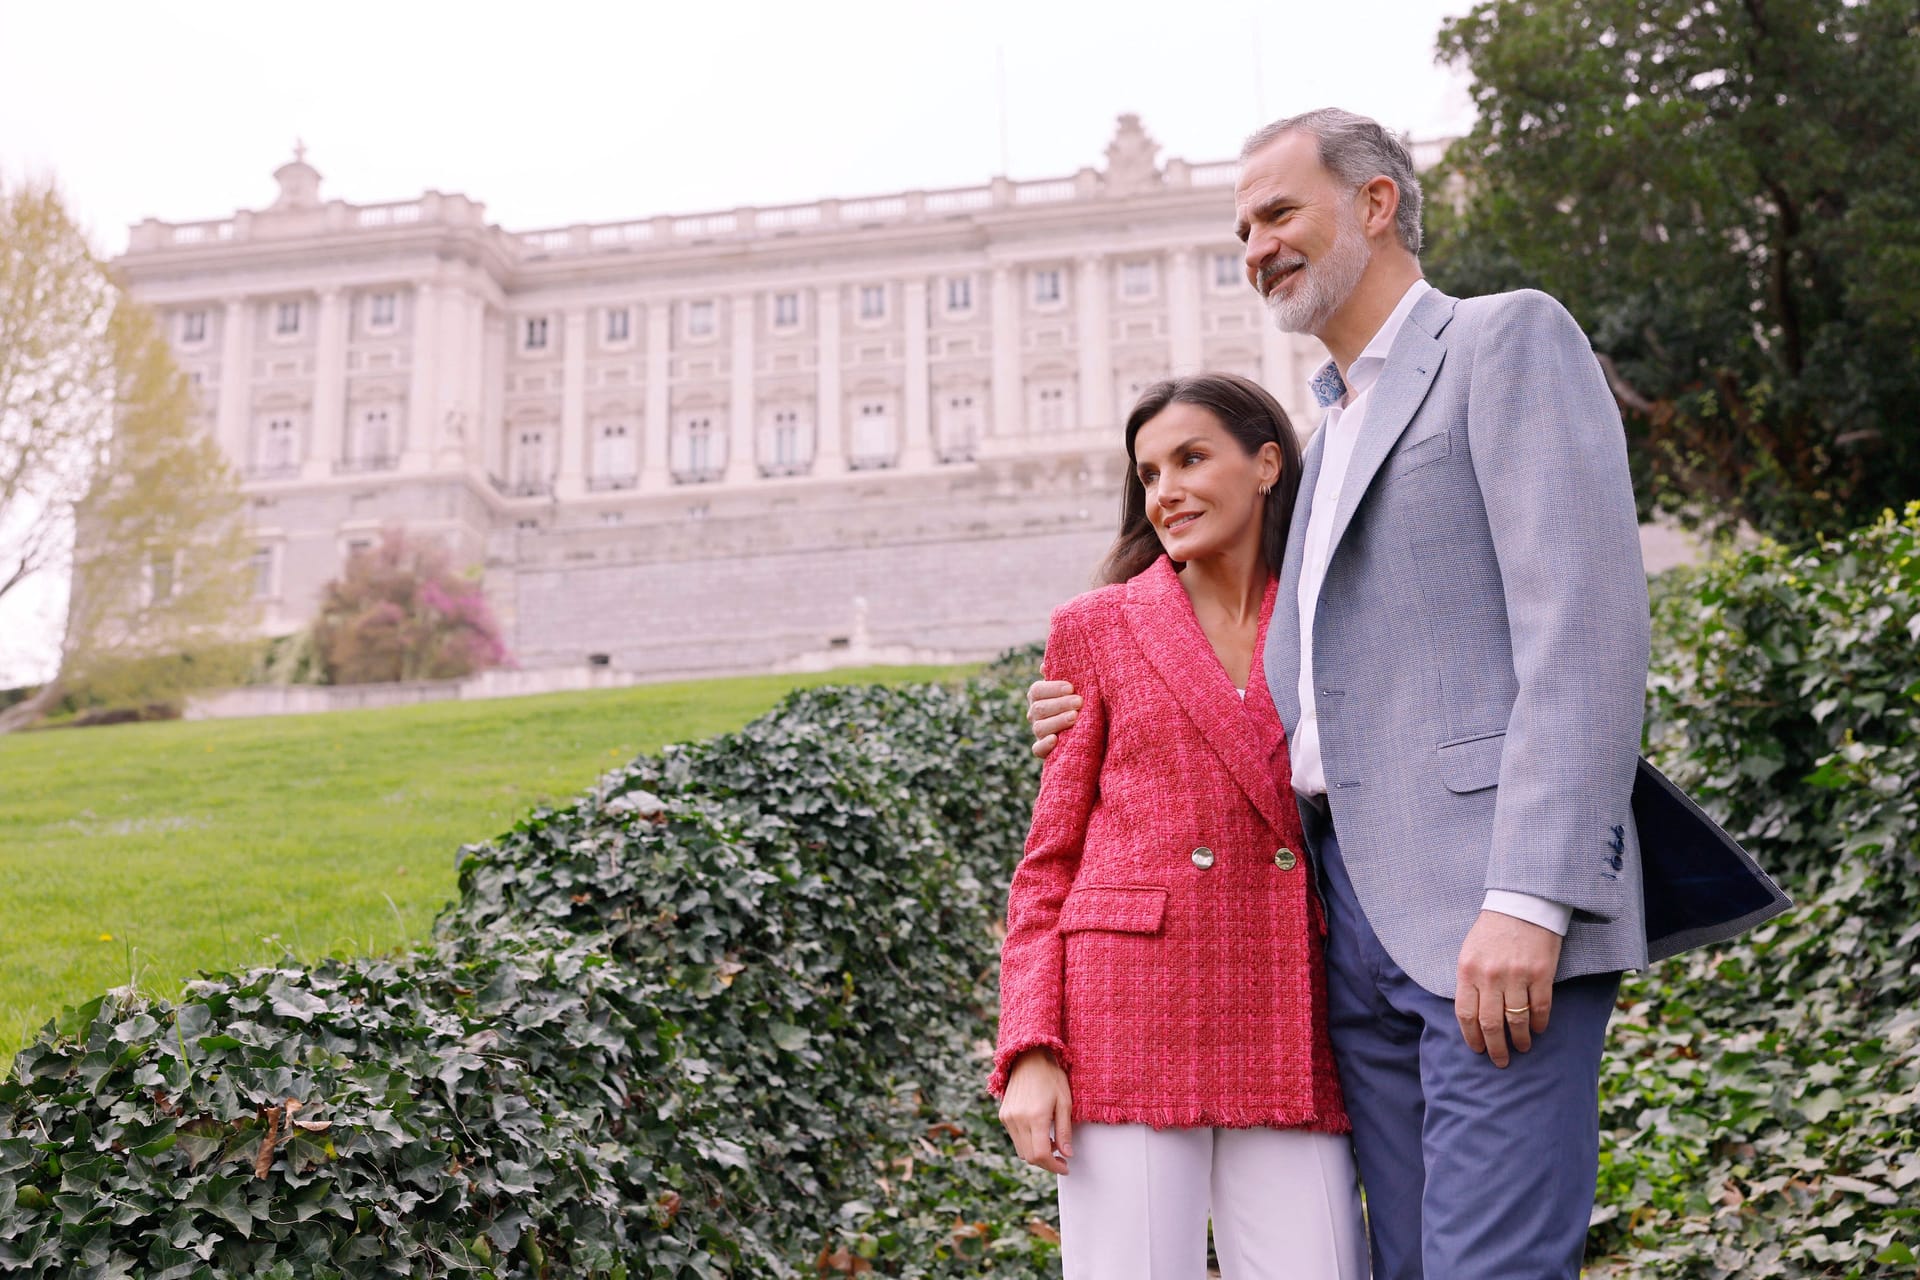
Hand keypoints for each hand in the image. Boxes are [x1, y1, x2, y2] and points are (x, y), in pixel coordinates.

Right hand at [998, 1048, 1072, 1173]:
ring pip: (1021, 1150)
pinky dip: (1028, 1143)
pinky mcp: (1004, 1115)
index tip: (1065, 1167)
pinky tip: (1039, 1133)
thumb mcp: (1065, 1102)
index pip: (1041, 1155)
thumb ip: (1065, 1131)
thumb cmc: (1050, 1077)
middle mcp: (1018, 1120)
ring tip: (1051, 1143)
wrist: (1028, 1058)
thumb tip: (1067, 1154)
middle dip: (1047, 1163)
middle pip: (1030, 1157)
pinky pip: (1015, 1139)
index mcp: (1036, 1117)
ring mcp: (1008, 1118)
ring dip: (1037, 1154)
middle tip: (1061, 1158)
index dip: (1054, 1166)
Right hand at [1027, 679, 1081, 760]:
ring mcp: (1039, 732)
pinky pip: (1038, 749)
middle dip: (1060, 704)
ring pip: (1040, 727)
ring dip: (1057, 721)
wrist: (1089, 729)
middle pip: (1039, 708)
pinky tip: (1055, 739)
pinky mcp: (1043, 750)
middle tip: (1079, 702)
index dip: (1052, 688)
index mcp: (1038, 696)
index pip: (1037, 690)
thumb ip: (1061, 674)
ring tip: (1074, 717)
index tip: (1071, 688)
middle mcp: (1035, 714)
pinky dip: (1045, 745)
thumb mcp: (1072, 687)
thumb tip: (1045, 666)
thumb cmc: (1079, 701)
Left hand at [1454, 910, 1562, 1067]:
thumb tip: (1472, 1014)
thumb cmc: (1493, 930)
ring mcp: (1516, 975)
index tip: (1477, 1049)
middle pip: (1491, 1024)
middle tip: (1500, 1061)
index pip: (1466, 1014)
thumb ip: (1469, 981)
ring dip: (1520, 1039)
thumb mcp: (1470, 952)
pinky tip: (1538, 1029)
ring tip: (1522, 1047)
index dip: (1472, 1037)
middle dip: (1495, 1048)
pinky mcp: (1541, 974)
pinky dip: (1539, 1023)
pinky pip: (1540, 1008)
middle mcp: (1490, 976)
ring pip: (1516, 1020)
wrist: (1522, 904)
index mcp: (1468, 970)